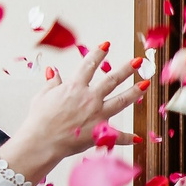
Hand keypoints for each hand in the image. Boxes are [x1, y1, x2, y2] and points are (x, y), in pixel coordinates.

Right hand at [2, 48, 141, 179]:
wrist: (41, 141)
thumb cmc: (39, 120)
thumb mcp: (42, 96)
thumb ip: (52, 83)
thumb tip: (53, 72)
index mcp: (74, 87)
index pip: (89, 65)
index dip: (98, 53)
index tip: (107, 44)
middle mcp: (89, 98)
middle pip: (112, 80)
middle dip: (127, 69)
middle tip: (138, 61)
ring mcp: (97, 115)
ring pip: (121, 101)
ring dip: (135, 92)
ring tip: (146, 84)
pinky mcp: (100, 133)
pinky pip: (117, 136)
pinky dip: (128, 138)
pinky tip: (138, 138)